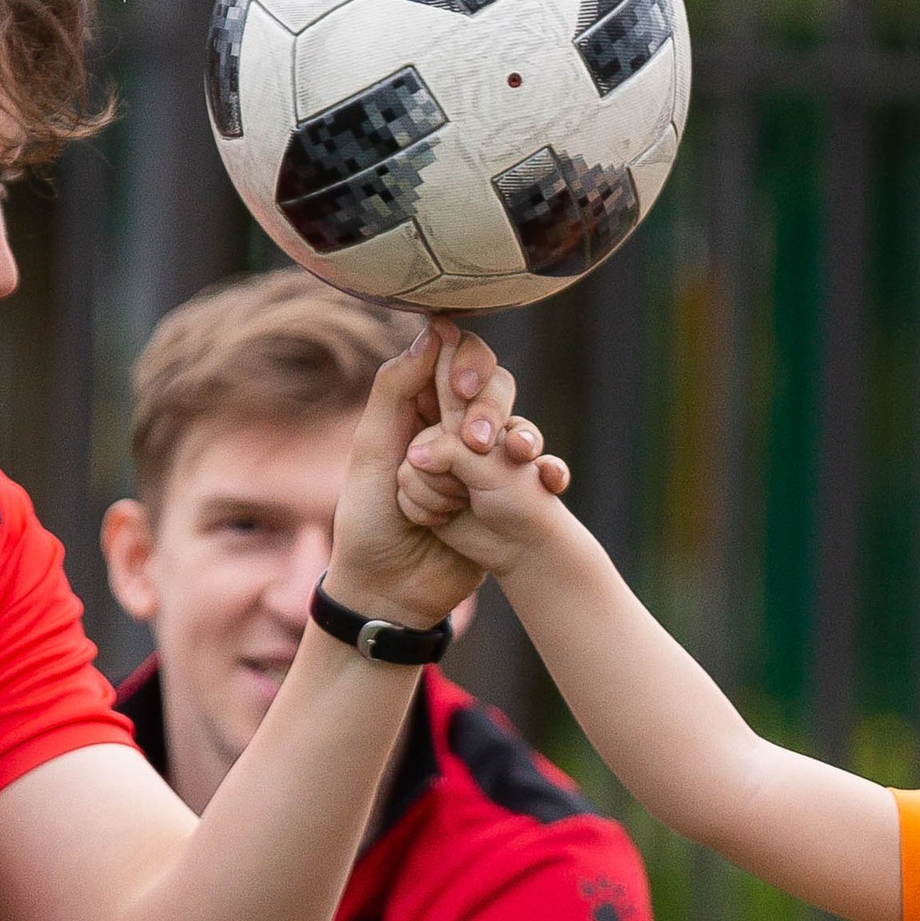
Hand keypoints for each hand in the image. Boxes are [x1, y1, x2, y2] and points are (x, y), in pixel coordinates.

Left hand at [396, 332, 573, 578]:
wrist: (393, 589)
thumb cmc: (371, 522)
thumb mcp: (374, 451)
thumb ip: (396, 389)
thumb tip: (434, 331)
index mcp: (417, 409)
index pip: (453, 360)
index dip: (464, 364)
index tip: (459, 389)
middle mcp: (452, 427)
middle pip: (492, 387)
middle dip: (487, 410)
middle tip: (475, 441)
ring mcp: (484, 461)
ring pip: (517, 425)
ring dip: (514, 440)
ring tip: (508, 462)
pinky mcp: (507, 492)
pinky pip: (539, 467)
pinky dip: (548, 470)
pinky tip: (547, 481)